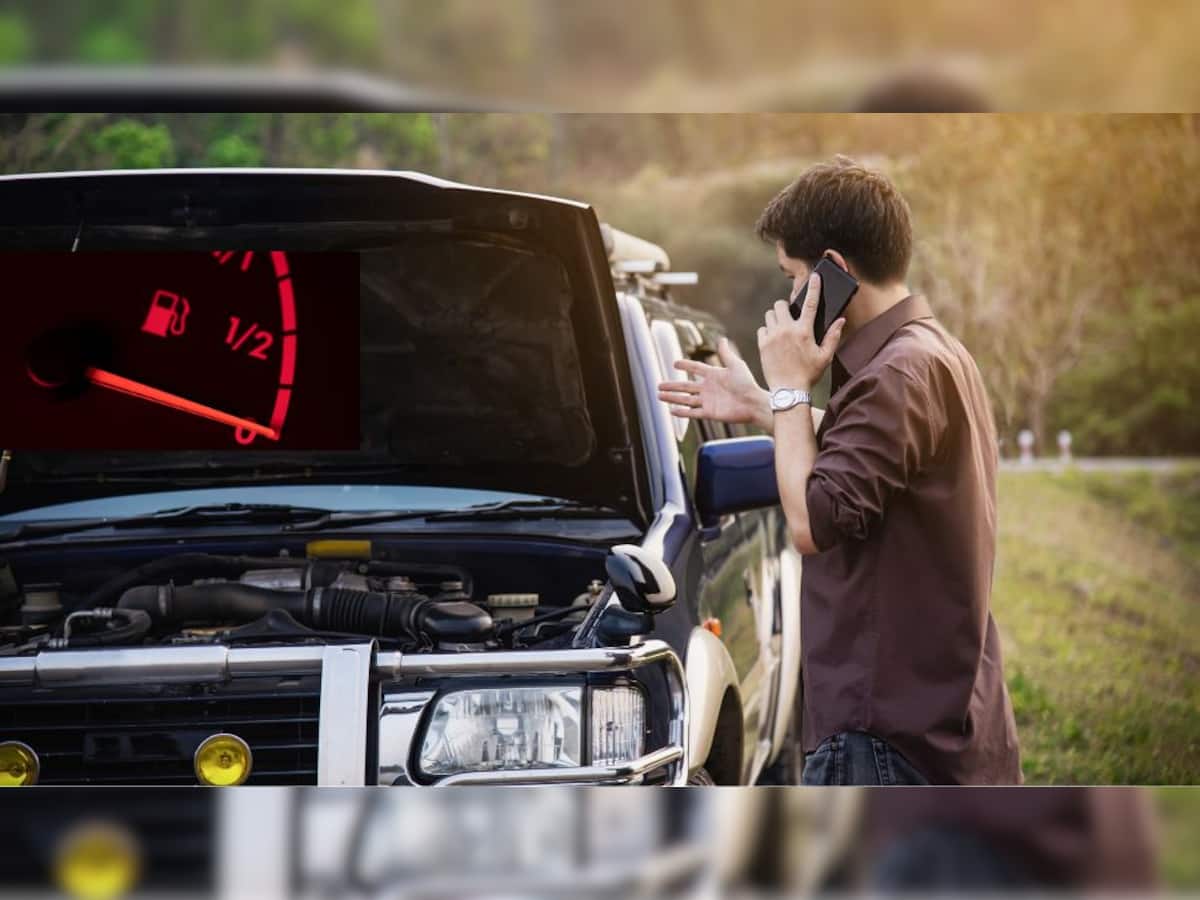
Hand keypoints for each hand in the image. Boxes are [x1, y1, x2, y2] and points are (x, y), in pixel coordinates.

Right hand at [657, 337, 770, 430]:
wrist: (754, 403)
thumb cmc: (747, 383)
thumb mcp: (736, 365)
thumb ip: (726, 354)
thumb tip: (722, 339)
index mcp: (713, 375)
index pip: (696, 368)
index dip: (686, 365)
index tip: (675, 363)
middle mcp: (708, 388)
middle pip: (685, 386)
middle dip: (672, 386)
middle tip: (658, 385)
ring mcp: (708, 401)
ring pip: (685, 399)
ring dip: (672, 398)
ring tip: (659, 396)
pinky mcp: (709, 413)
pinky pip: (693, 413)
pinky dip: (682, 413)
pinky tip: (671, 411)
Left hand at [758, 271, 844, 390]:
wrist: (788, 391)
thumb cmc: (809, 374)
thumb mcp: (825, 356)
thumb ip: (833, 336)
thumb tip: (841, 320)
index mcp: (804, 331)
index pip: (810, 303)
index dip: (814, 288)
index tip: (815, 276)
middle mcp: (787, 330)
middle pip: (781, 304)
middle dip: (786, 307)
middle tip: (790, 317)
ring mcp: (773, 336)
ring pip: (770, 314)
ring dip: (776, 318)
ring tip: (782, 328)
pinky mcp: (762, 344)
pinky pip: (762, 328)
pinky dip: (767, 331)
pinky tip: (773, 340)